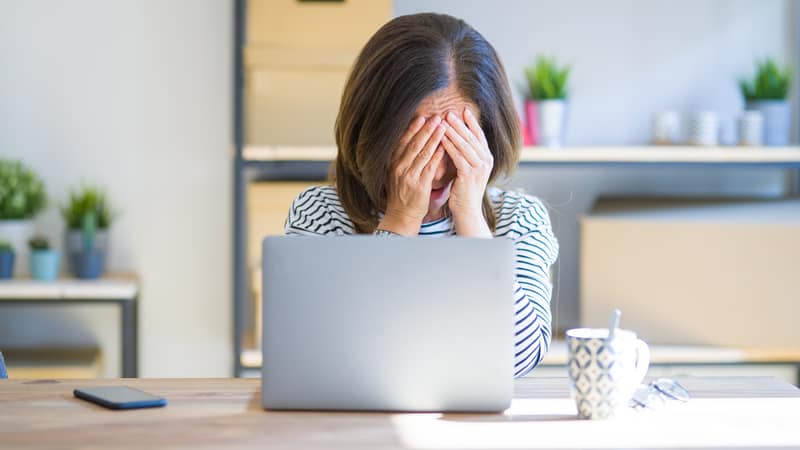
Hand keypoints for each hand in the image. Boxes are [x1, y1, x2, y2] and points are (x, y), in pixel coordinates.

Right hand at [378, 115, 446, 235]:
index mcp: (392, 163)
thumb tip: (412, 140)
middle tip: (436, 116)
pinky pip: (430, 167)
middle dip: (425, 129)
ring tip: (443, 127)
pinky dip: (437, 155)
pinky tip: (445, 146)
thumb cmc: (402, 194)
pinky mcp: (419, 185)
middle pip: (413, 144)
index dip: (412, 128)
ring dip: (434, 138)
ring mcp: (408, 176)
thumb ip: (403, 158)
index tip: (422, 117)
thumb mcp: (397, 174)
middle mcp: (399, 168)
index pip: (403, 142)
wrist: (401, 215)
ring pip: (422, 153)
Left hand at [441, 108, 493, 237]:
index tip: (463, 110)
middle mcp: (486, 161)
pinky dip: (449, 145)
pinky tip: (441, 138)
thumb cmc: (464, 191)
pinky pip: (458, 156)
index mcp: (487, 158)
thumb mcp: (468, 170)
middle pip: (472, 137)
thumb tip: (458, 138)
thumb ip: (466, 155)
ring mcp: (479, 168)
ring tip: (444, 120)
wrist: (468, 212)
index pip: (479, 136)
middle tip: (450, 111)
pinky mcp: (470, 175)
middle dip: (460, 124)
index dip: (471, 123)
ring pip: (465, 145)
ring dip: (454, 131)